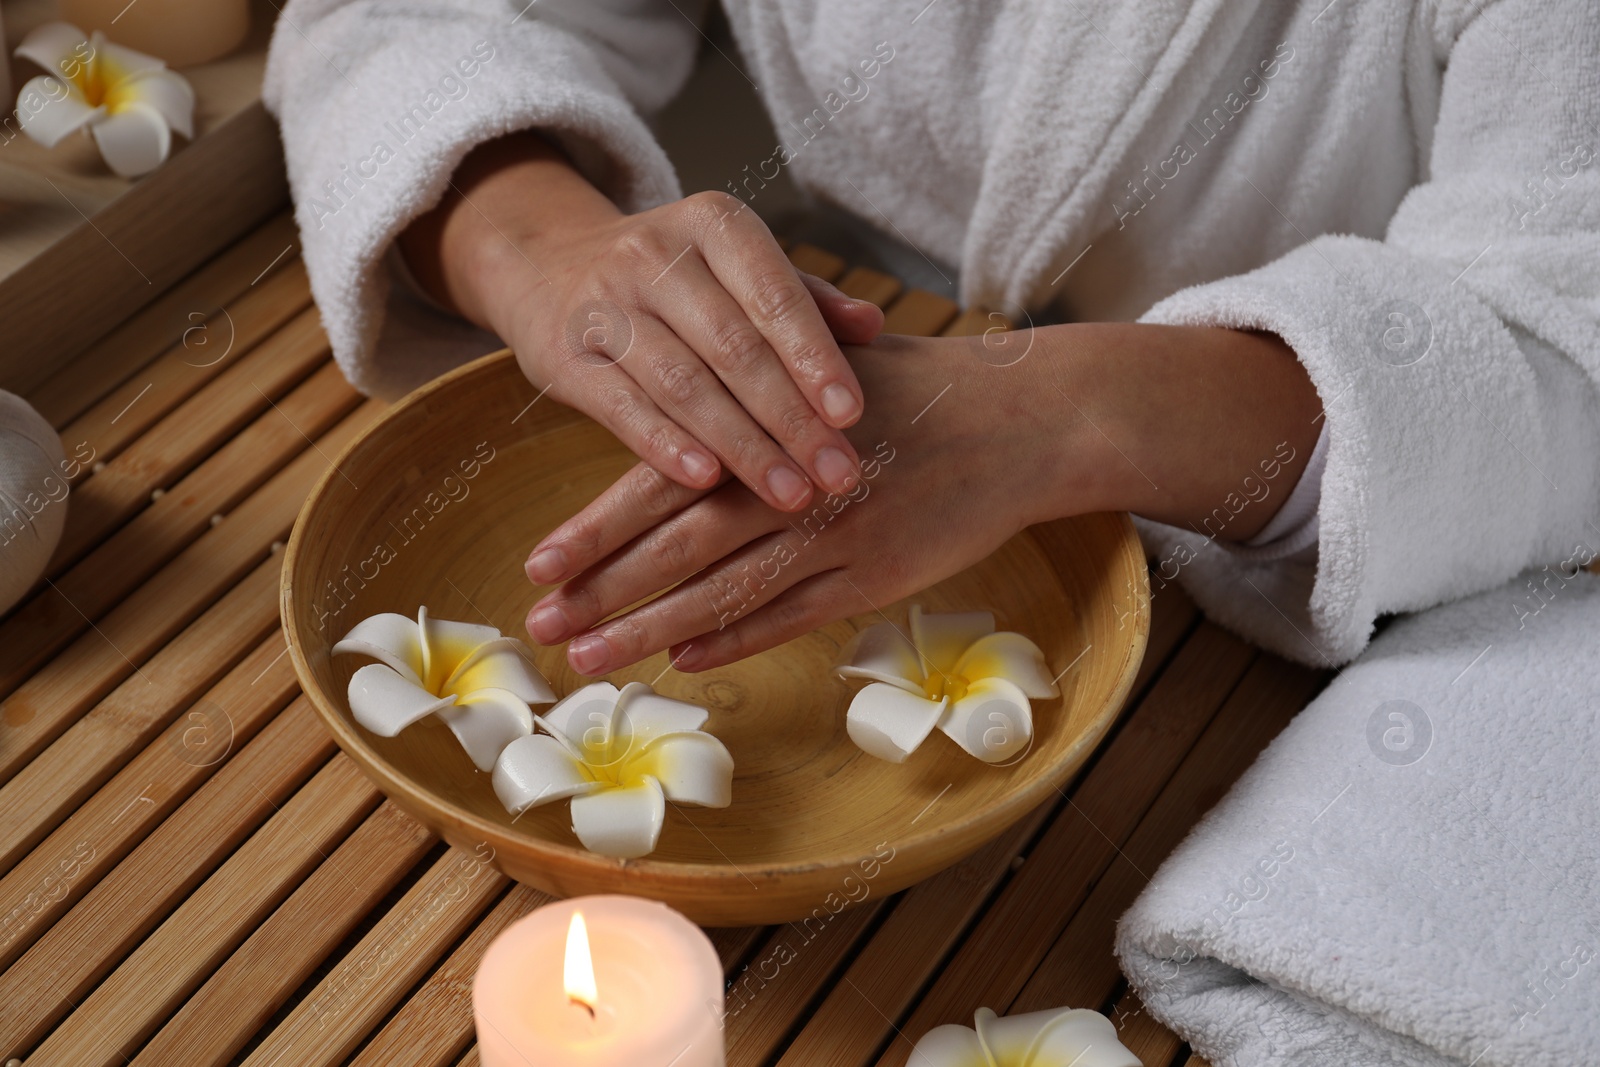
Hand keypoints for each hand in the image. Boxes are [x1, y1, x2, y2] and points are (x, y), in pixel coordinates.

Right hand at [400, 132, 884, 512]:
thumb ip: (804, 300)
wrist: (549, 263)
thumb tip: (874, 326)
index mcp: (714, 225)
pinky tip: (707, 482)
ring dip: (742, 446)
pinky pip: (622, 406)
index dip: (814, 358)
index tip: (852, 416)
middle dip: (791, 419)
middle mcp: (655, 255)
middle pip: (734, 348)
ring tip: (790, 494)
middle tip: (837, 475)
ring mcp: (603, 304)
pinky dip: (665, 446)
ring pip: (683, 383)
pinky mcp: (561, 354)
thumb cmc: (675, 280)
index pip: (774, 295)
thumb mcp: (737, 269)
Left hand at [522, 333, 1075, 673]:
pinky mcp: (878, 575)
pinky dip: (736, 638)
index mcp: (768, 424)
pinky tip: (686, 659)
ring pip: (726, 591)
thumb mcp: (825, 366)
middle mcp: (793, 481)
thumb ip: (749, 392)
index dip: (595, 528)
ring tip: (589, 659)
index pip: (662, 482)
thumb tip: (672, 426)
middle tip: (539, 628)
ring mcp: (836, 534)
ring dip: (650, 629)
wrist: (1020, 421)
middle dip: (601, 589)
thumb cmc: (915, 389)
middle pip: (678, 545)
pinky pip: (794, 616)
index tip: (536, 564)